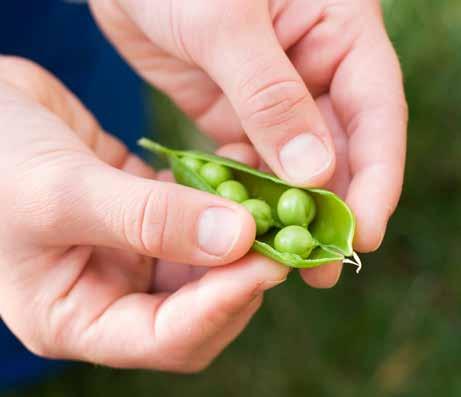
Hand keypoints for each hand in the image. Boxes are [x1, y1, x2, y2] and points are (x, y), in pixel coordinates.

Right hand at [0, 57, 288, 371]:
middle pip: (199, 307)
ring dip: (242, 233)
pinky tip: (244, 167)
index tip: (266, 266)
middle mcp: (112, 294)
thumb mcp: (63, 193)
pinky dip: (225, 197)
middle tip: (285, 236)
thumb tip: (236, 239)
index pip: (166, 339)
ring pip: (207, 261)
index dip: (221, 309)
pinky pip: (200, 215)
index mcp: (79, 318)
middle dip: (243, 274)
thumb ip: (149, 220)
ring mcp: (134, 253)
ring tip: (275, 199)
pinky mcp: (150, 214)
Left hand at [90, 0, 406, 286]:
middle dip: (334, 209)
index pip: (375, 112)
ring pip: (296, 164)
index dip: (376, 176)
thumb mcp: (226, 22)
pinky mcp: (234, 111)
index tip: (363, 234)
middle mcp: (316, 67)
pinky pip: (251, 161)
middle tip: (325, 270)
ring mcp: (274, 95)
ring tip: (286, 262)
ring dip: (293, 212)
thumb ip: (270, 96)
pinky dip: (250, 194)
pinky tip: (244, 224)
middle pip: (341, 148)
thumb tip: (315, 174)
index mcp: (340, 30)